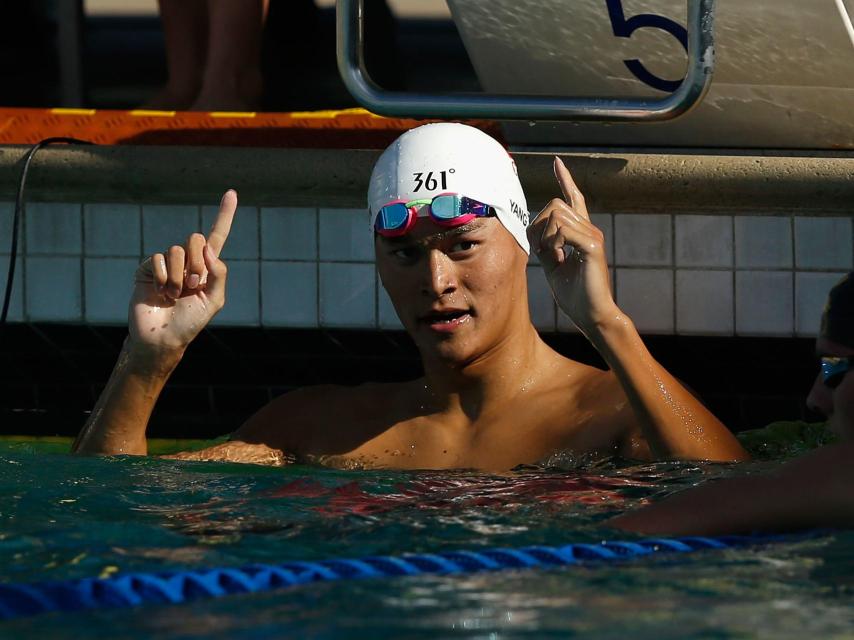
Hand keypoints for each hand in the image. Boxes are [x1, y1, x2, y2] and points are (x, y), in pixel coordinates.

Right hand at [128, 190, 235, 351]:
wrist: (161, 337)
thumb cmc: (190, 322)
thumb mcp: (213, 300)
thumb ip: (218, 274)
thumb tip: (209, 249)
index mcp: (207, 267)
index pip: (217, 236)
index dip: (224, 215)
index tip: (232, 193)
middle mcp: (188, 261)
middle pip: (196, 239)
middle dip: (197, 263)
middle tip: (192, 285)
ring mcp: (168, 263)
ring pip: (176, 250)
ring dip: (178, 277)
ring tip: (173, 295)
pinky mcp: (148, 268)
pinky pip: (158, 259)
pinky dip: (162, 277)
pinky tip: (159, 293)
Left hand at [527, 158, 617, 334]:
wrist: (592, 315)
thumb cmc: (575, 295)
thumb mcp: (553, 266)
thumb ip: (546, 245)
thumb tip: (537, 231)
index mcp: (581, 233)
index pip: (574, 199)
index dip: (565, 180)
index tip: (557, 163)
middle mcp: (589, 229)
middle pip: (554, 205)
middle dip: (539, 225)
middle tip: (543, 251)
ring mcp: (593, 236)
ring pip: (556, 217)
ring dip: (545, 237)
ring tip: (554, 256)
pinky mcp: (593, 247)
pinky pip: (562, 230)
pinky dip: (553, 243)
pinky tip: (559, 257)